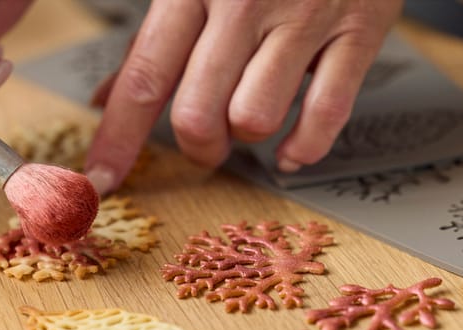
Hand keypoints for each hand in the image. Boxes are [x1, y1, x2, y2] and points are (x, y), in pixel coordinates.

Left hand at [85, 0, 402, 194]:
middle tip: (205, 142)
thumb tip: (105, 98)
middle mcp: (244, 2)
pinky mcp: (359, 30)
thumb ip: (152, 39)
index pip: (144, 78)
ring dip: (247, 138)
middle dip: (197, 147)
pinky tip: (292, 150)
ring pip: (255, 120)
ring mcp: (305, 16)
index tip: (103, 179)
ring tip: (251, 118)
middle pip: (198, 114)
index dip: (118, 139)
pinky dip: (304, 148)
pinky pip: (326, 114)